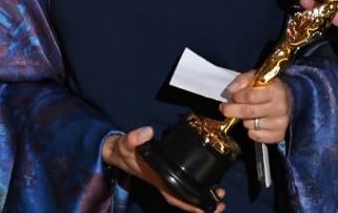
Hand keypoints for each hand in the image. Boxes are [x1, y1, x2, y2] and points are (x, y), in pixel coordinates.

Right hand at [102, 126, 224, 212]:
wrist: (116, 152)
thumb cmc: (122, 151)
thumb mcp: (125, 143)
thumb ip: (134, 138)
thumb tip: (147, 132)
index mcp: (157, 179)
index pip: (175, 197)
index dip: (191, 205)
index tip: (207, 208)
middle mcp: (163, 182)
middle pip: (184, 200)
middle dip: (202, 206)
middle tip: (221, 202)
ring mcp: (166, 179)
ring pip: (186, 194)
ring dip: (202, 198)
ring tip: (219, 194)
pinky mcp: (168, 173)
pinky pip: (184, 185)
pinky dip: (196, 188)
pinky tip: (208, 183)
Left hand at [220, 70, 290, 144]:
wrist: (288, 101)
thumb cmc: (269, 88)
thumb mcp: (257, 77)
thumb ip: (242, 80)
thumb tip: (230, 90)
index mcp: (276, 90)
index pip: (250, 96)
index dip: (237, 96)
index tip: (232, 96)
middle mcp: (280, 107)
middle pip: (248, 112)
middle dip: (232, 110)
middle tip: (224, 108)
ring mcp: (281, 123)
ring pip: (250, 125)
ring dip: (244, 120)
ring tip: (247, 114)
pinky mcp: (279, 134)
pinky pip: (256, 136)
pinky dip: (251, 131)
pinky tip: (254, 123)